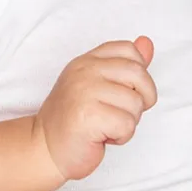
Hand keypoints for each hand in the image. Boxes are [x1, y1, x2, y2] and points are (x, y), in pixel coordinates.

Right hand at [33, 35, 156, 181]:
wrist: (44, 148)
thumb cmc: (75, 119)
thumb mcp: (99, 84)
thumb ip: (124, 64)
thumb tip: (147, 42)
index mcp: (88, 61)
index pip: (129, 50)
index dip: (139, 74)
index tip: (125, 91)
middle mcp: (85, 71)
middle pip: (138, 74)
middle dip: (141, 99)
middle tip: (121, 113)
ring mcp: (84, 91)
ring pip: (136, 103)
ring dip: (128, 122)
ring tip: (106, 125)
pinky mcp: (88, 116)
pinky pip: (127, 124)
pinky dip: (121, 136)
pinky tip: (102, 136)